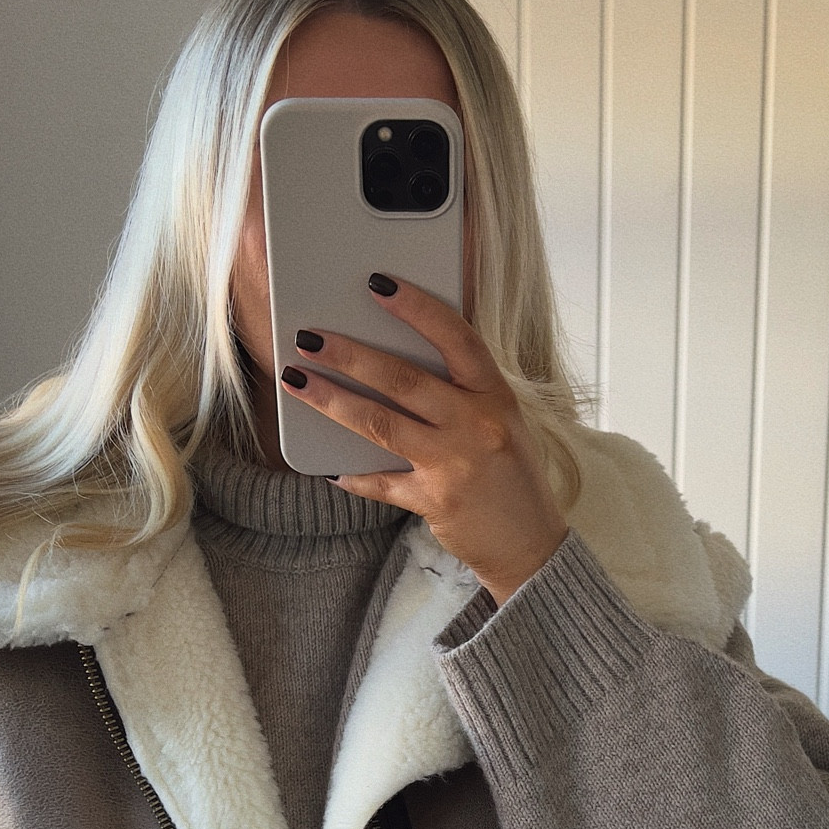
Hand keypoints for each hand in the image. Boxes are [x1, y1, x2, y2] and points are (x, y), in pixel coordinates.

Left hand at [279, 277, 567, 603]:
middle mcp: (477, 424)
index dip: (416, 307)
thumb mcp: (502, 422)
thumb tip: (396, 364)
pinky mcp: (435, 501)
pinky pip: (381, 482)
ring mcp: (455, 464)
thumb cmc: (512, 476)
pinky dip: (352, 474)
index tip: (378, 284)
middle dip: (350, 354)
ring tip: (297, 381)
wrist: (532, 544)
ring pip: (381, 423)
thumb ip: (462, 393)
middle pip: (403, 379)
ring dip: (333, 400)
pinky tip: (328, 465)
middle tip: (309, 337)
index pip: (456, 338)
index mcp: (495, 396)